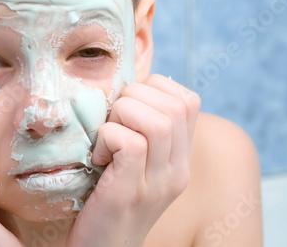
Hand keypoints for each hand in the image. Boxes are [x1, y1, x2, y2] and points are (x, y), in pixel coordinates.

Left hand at [68, 75, 200, 246]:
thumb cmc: (109, 200)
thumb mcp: (136, 163)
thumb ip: (142, 132)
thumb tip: (129, 90)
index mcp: (180, 158)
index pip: (188, 100)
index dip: (155, 87)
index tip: (129, 105)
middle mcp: (177, 169)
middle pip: (174, 104)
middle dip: (134, 97)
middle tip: (113, 121)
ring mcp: (157, 182)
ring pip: (156, 121)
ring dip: (120, 116)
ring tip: (106, 139)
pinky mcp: (130, 191)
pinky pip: (129, 142)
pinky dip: (107, 137)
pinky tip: (98, 157)